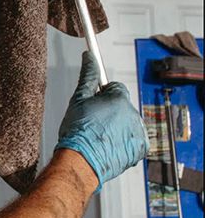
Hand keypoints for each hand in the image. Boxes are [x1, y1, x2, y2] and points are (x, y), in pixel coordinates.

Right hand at [55, 51, 148, 191]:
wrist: (81, 161)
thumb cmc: (77, 131)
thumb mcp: (78, 99)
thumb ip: (88, 76)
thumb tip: (89, 57)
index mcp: (119, 99)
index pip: (115, 88)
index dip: (102, 95)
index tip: (94, 105)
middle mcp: (133, 113)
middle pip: (122, 105)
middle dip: (110, 111)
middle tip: (93, 122)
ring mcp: (138, 132)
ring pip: (127, 122)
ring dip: (118, 126)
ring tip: (99, 136)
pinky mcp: (140, 149)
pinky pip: (134, 139)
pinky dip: (124, 142)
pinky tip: (109, 145)